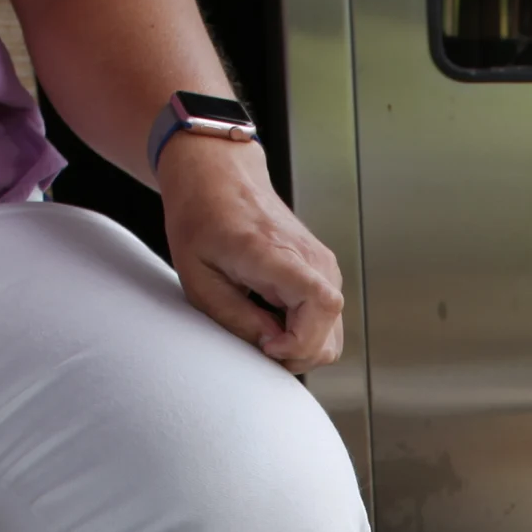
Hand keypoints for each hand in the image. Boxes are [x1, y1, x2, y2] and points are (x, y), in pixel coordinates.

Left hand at [157, 138, 345, 370]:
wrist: (218, 177)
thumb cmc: (201, 218)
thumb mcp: (198, 278)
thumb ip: (236, 317)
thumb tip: (270, 346)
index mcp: (275, 253)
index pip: (321, 304)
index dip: (300, 341)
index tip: (268, 346)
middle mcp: (310, 257)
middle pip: (331, 329)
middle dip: (298, 353)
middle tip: (260, 347)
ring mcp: (322, 262)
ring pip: (333, 329)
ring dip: (302, 344)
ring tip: (264, 332)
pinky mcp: (322, 269)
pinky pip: (326, 316)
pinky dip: (305, 329)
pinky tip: (274, 319)